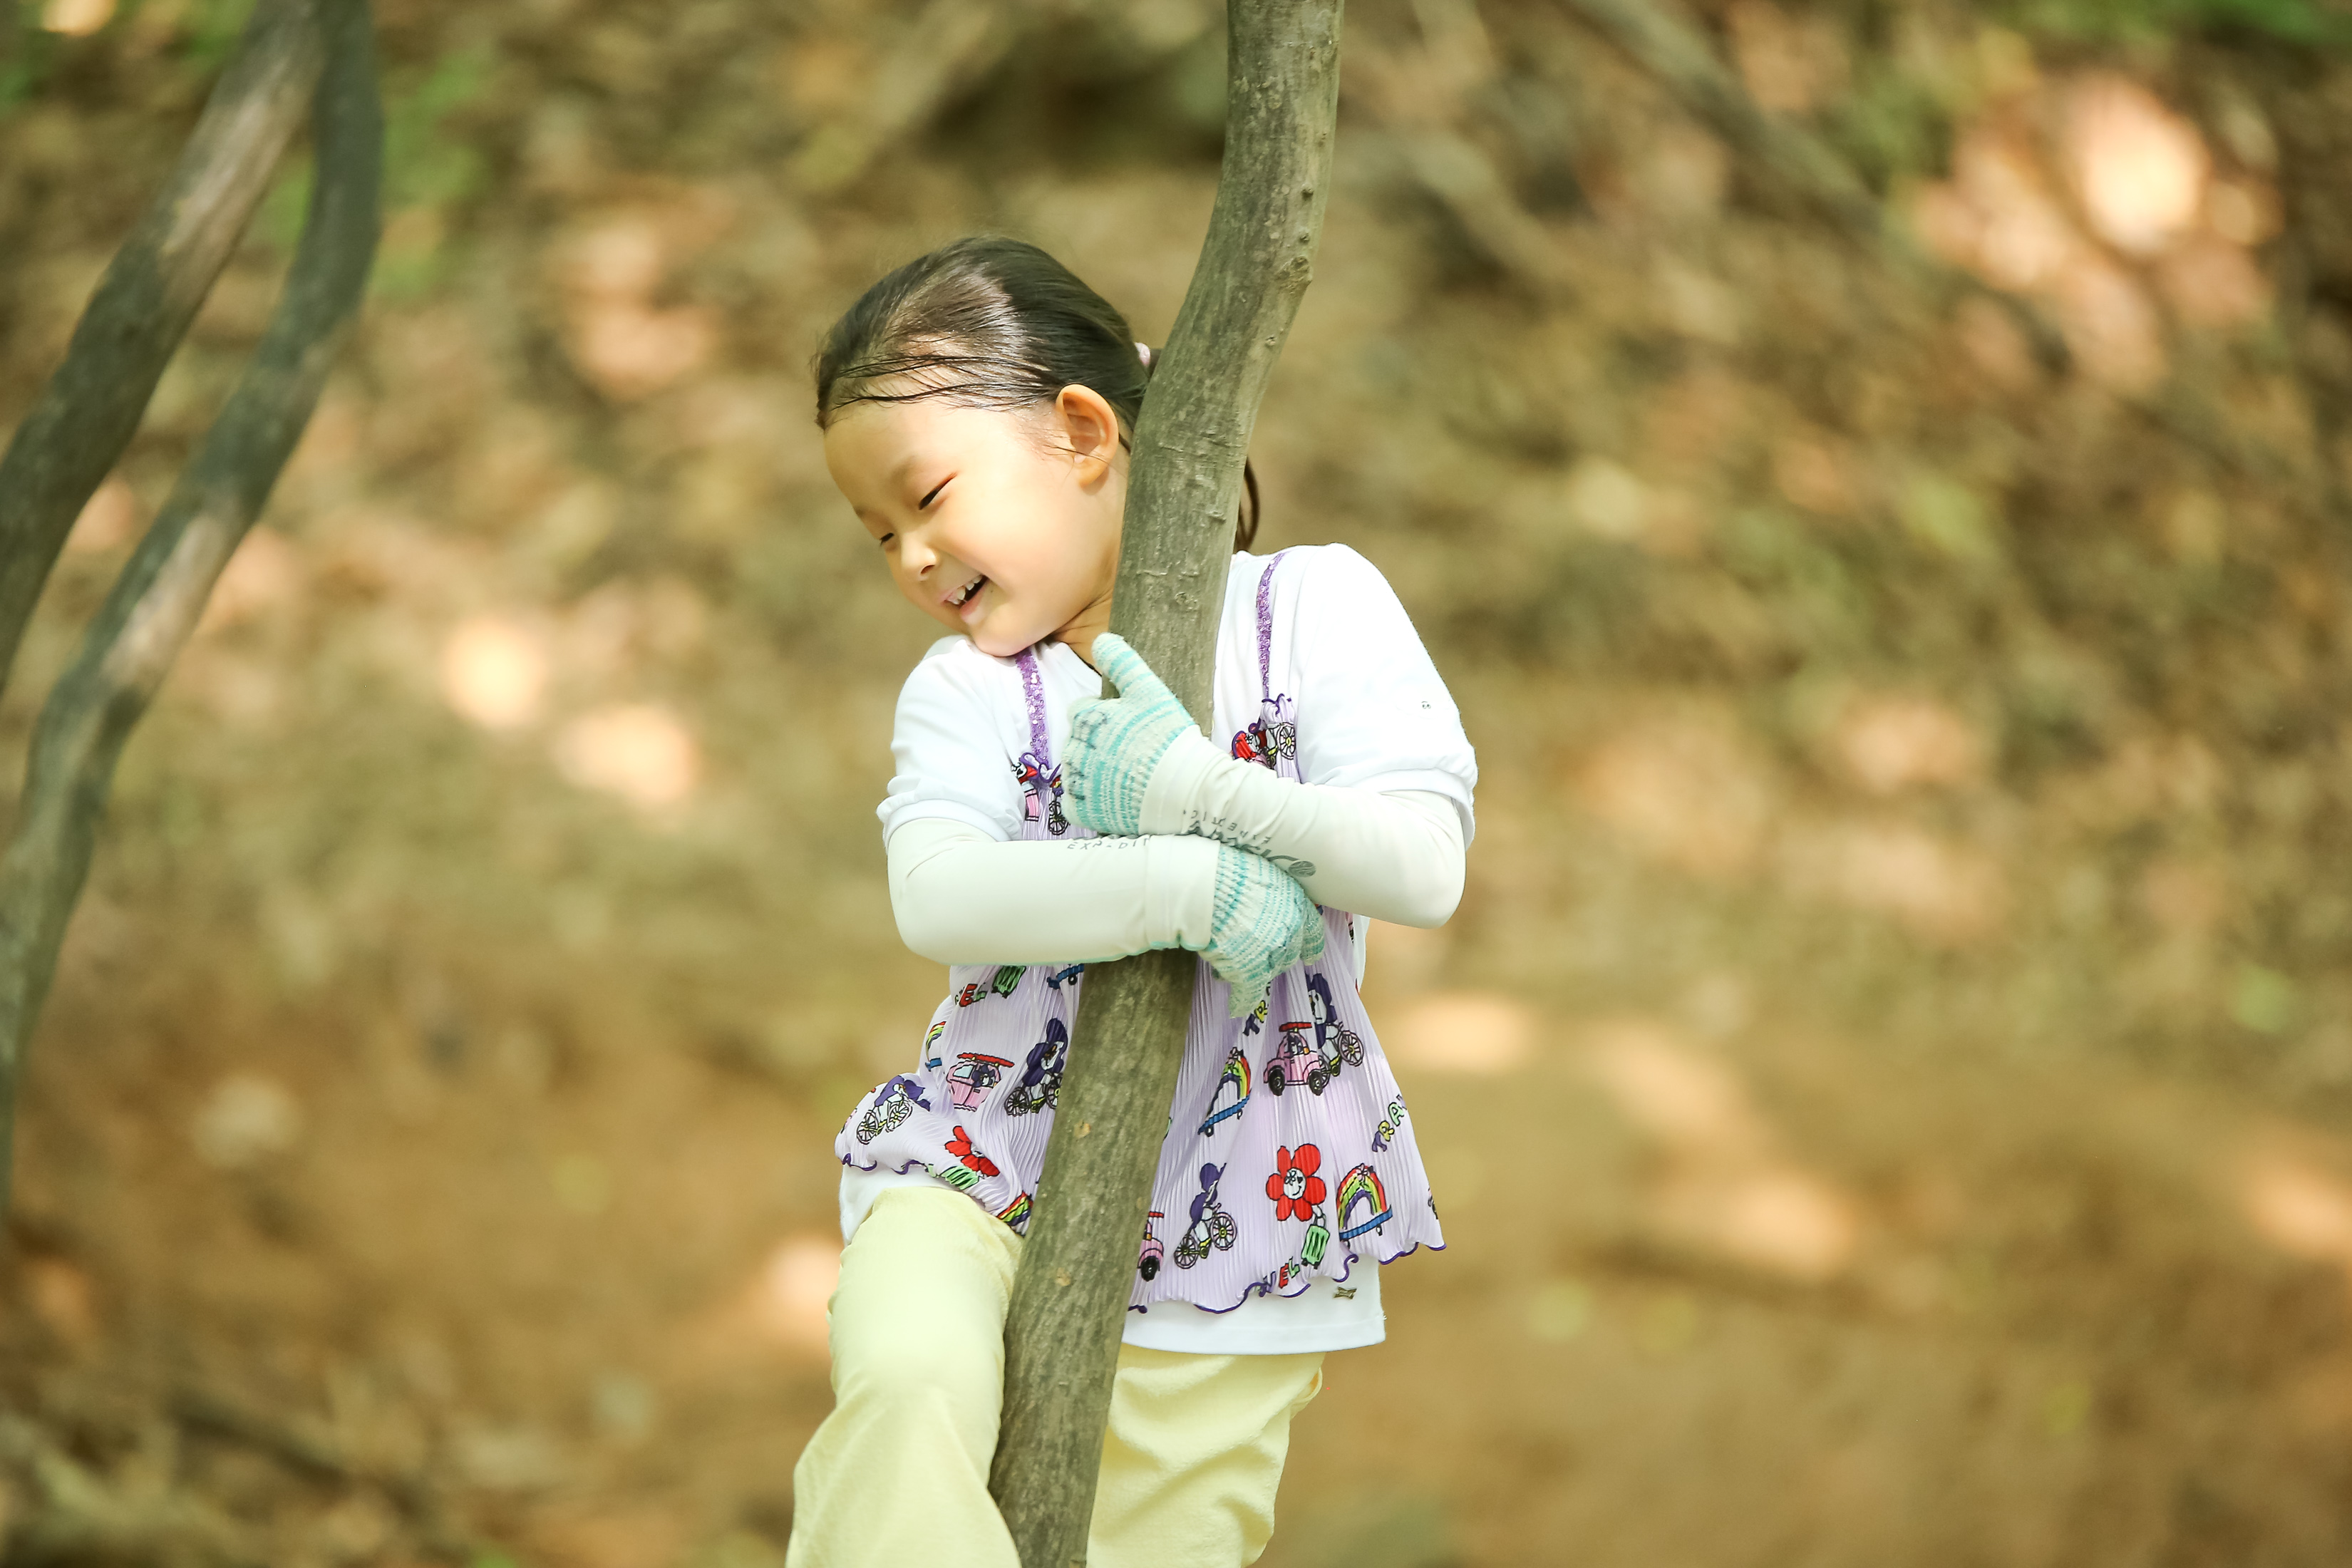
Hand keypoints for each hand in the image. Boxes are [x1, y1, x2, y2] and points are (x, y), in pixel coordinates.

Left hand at [1064, 633, 1197, 836]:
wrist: (1190, 789)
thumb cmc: (1171, 738)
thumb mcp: (1150, 691)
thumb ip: (1123, 662)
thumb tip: (1100, 639)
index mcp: (1088, 719)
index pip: (1080, 712)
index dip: (1102, 718)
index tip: (1126, 729)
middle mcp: (1079, 750)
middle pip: (1076, 742)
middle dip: (1096, 745)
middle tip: (1129, 753)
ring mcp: (1082, 784)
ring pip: (1074, 773)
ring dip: (1092, 772)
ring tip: (1124, 775)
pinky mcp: (1087, 813)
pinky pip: (1075, 805)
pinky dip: (1088, 802)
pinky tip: (1112, 798)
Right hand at [1204, 844, 1324, 1017]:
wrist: (1210, 886)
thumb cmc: (1231, 872)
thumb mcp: (1260, 873)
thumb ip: (1269, 893)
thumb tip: (1259, 904)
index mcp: (1295, 903)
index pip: (1312, 930)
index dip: (1310, 945)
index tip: (1310, 956)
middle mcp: (1290, 929)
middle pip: (1288, 953)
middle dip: (1272, 956)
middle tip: (1252, 955)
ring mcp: (1271, 952)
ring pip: (1267, 971)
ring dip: (1253, 971)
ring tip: (1229, 969)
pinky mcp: (1249, 970)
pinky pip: (1248, 993)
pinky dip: (1241, 1001)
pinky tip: (1235, 1009)